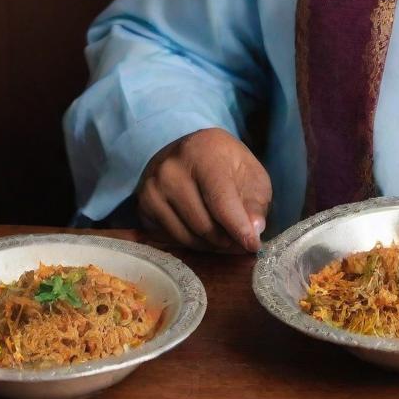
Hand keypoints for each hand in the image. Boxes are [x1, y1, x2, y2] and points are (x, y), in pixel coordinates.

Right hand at [137, 128, 271, 252]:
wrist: (190, 152)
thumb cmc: (226, 164)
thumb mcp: (250, 174)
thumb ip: (255, 202)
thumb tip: (255, 230)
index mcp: (203, 153)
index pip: (220, 200)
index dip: (238, 227)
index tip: (253, 246)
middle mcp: (171, 169)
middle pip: (203, 224)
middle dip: (227, 240)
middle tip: (241, 243)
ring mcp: (152, 188)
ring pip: (186, 236)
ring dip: (211, 245)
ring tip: (226, 238)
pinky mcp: (142, 206)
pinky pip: (170, 239)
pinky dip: (192, 242)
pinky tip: (203, 232)